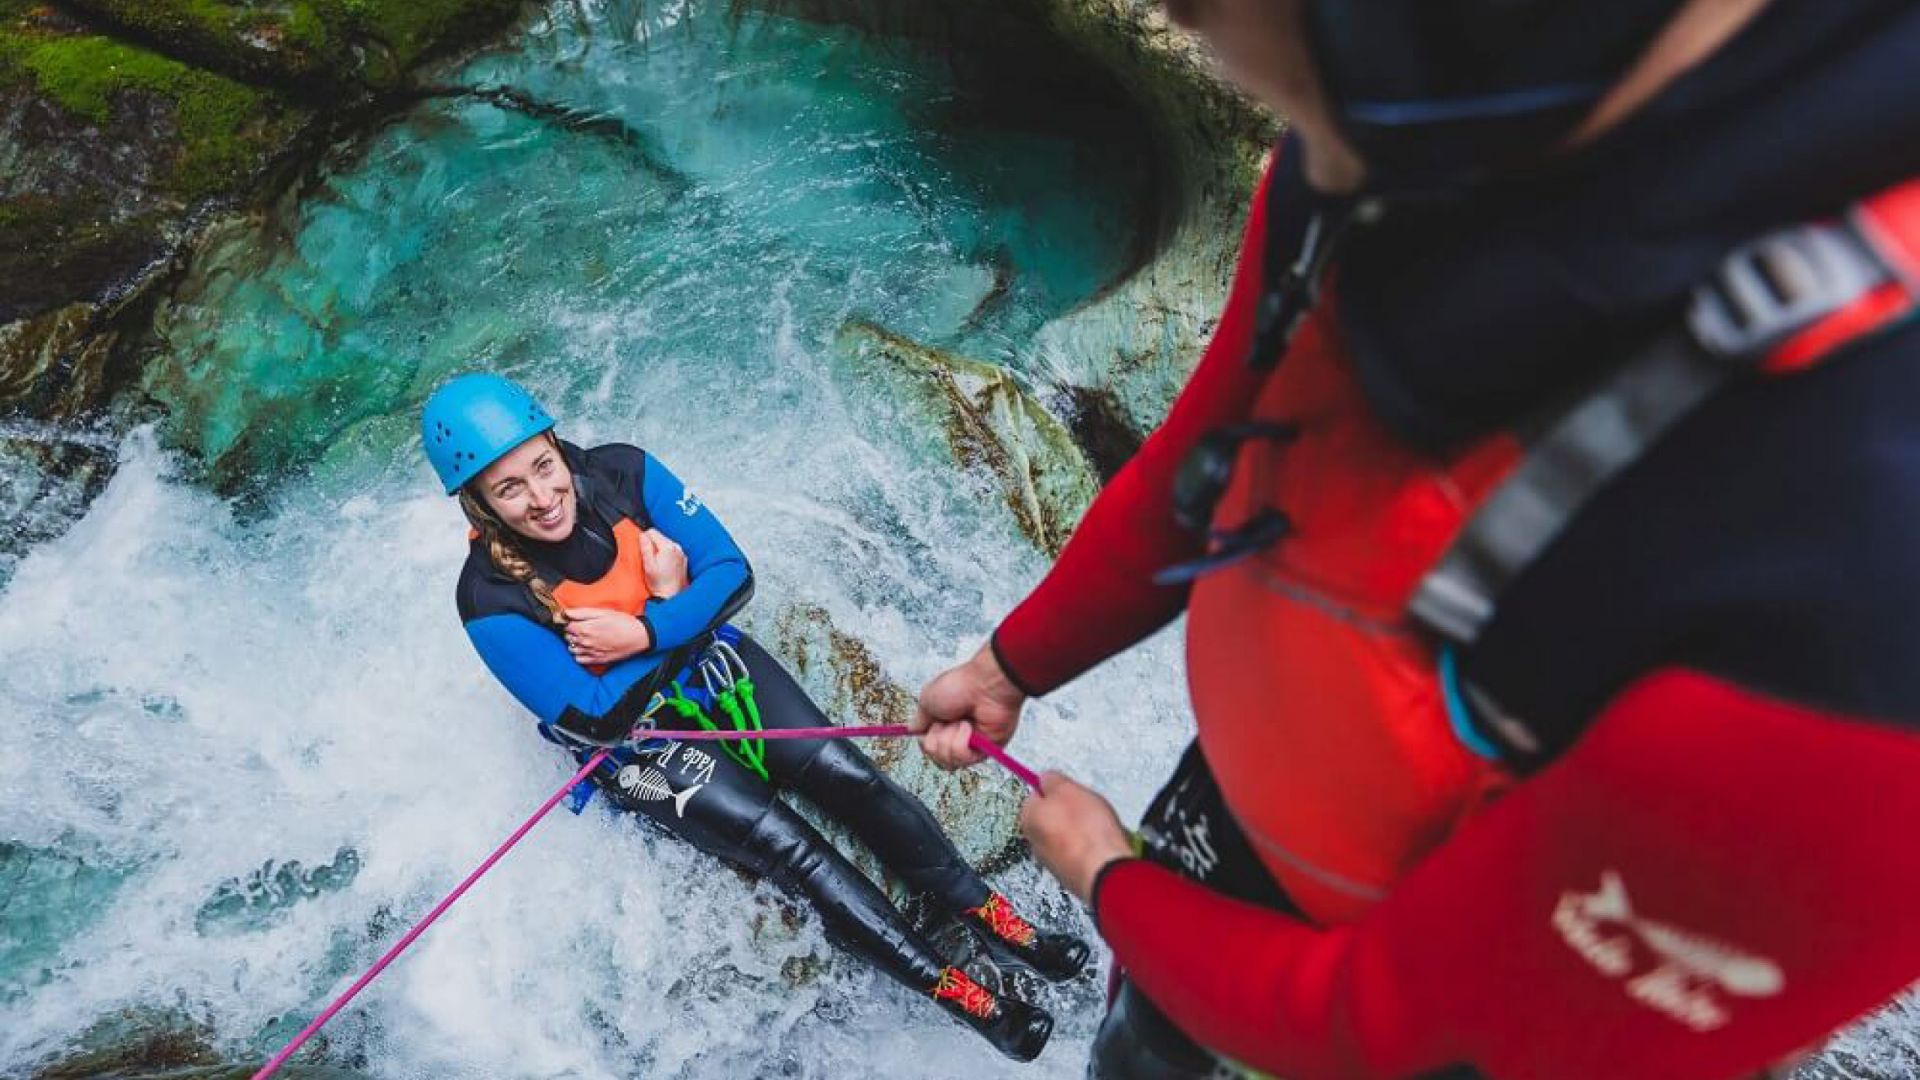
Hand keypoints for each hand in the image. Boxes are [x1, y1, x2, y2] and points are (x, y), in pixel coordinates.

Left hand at [563, 606, 652, 665]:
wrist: (638, 637)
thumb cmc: (623, 622)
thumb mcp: (603, 612)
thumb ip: (582, 612)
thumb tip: (566, 612)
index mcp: (585, 629)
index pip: (566, 626)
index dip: (569, 621)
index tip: (573, 619)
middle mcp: (585, 642)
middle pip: (568, 637)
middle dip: (572, 631)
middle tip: (581, 626)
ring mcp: (591, 652)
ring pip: (572, 649)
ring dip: (575, 643)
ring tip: (584, 637)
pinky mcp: (597, 659)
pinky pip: (579, 660)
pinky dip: (579, 654)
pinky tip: (586, 648)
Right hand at [640, 529, 688, 598]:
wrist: (671, 596)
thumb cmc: (659, 584)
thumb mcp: (648, 565)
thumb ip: (645, 548)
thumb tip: (642, 535)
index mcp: (667, 547)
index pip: (652, 531)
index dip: (644, 538)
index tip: (642, 549)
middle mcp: (677, 547)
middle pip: (660, 536)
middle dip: (652, 544)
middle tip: (648, 558)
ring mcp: (681, 553)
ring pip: (666, 543)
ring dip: (659, 549)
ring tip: (656, 563)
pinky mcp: (683, 559)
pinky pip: (672, 551)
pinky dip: (666, 554)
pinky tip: (663, 566)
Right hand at [911, 644, 1026, 769]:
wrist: (985, 685)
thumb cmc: (960, 685)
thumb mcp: (927, 699)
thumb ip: (918, 720)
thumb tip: (912, 730)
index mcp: (944, 722)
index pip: (928, 746)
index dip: (926, 739)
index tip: (930, 725)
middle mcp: (957, 735)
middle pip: (935, 756)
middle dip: (936, 737)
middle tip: (946, 720)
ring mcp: (971, 745)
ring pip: (947, 760)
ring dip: (949, 738)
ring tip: (961, 722)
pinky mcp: (984, 751)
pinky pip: (962, 758)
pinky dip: (961, 741)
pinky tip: (968, 727)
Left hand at [1020, 772, 1133, 905]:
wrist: (1106, 871)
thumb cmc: (1086, 830)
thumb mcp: (1068, 789)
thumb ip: (1052, 780)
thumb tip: (1046, 778)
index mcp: (1028, 819)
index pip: (1036, 795)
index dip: (1055, 788)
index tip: (1069, 787)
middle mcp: (1035, 843)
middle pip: (1052, 817)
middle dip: (1070, 810)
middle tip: (1087, 805)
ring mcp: (1053, 861)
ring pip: (1067, 835)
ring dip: (1082, 829)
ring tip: (1099, 825)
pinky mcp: (1072, 874)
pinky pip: (1081, 852)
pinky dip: (1090, 846)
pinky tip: (1103, 843)